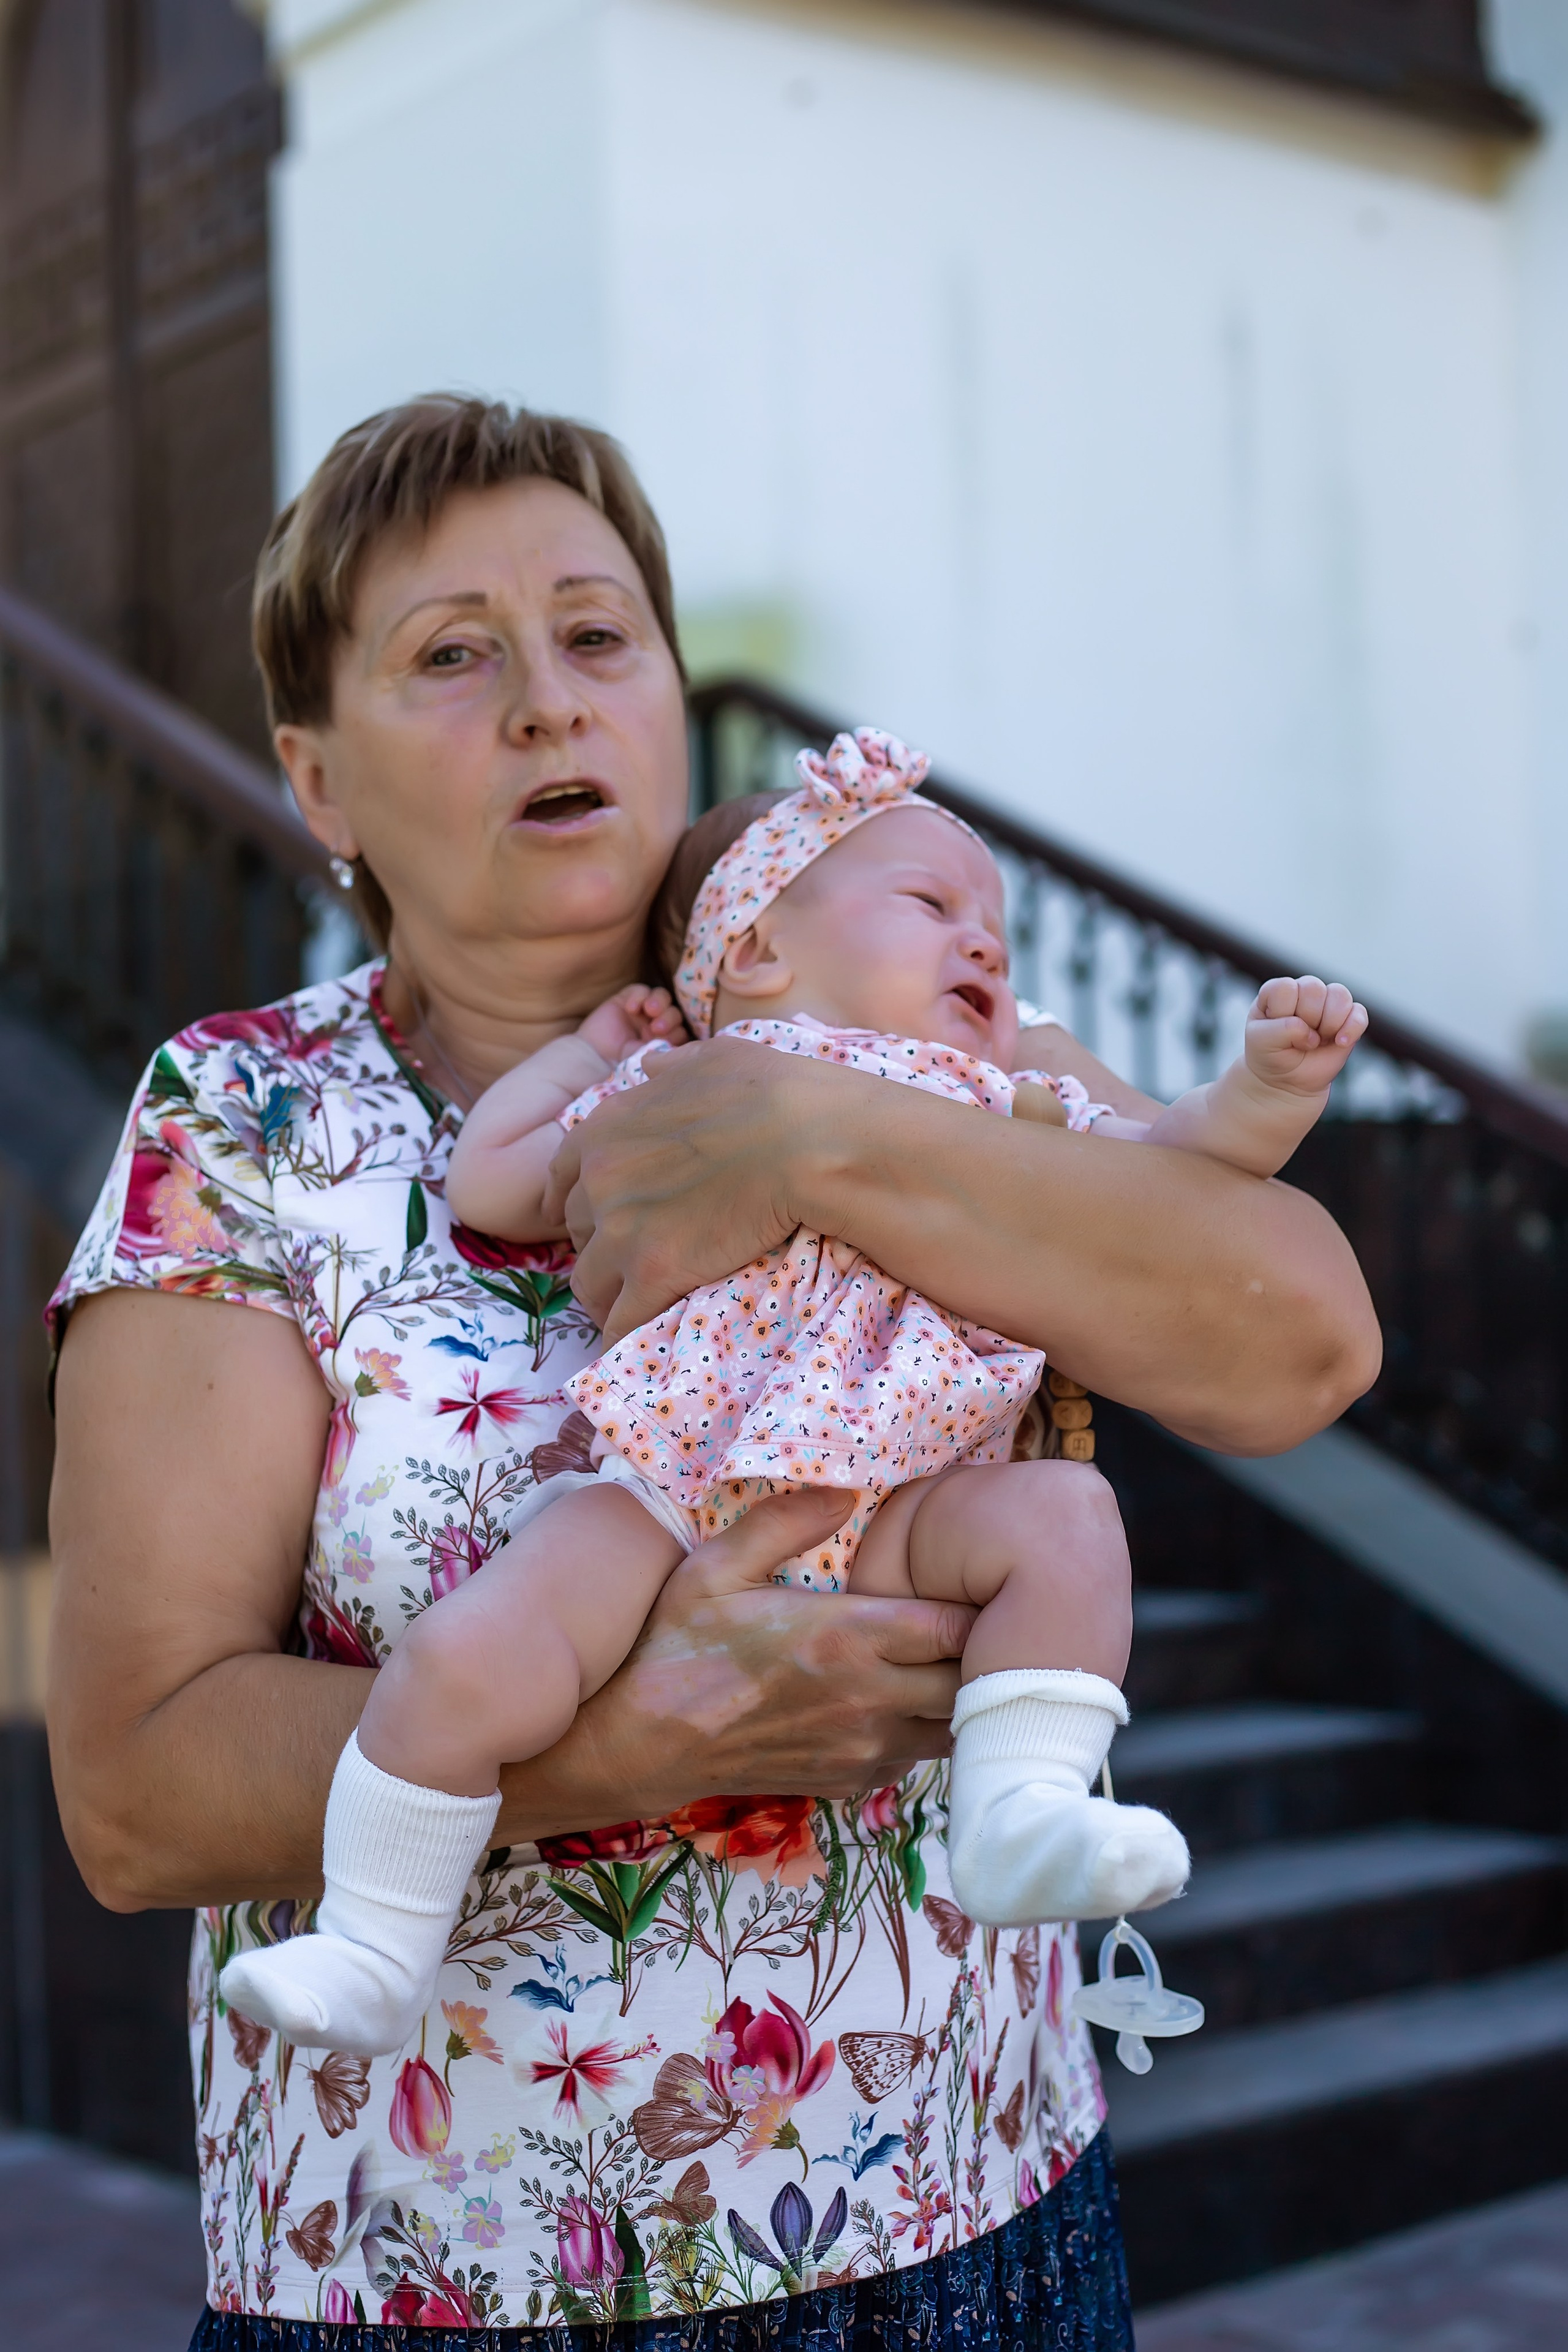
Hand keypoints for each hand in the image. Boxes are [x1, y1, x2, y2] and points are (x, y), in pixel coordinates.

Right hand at [496, 1487, 974, 1840]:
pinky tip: (895, 1700)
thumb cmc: (677, 1648)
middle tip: (970, 1621)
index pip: (958, 1627)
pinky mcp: (851, 1782)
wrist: (640, 1744)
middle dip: (981, 1654)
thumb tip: (845, 1491)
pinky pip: (916, 1759)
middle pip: (973, 1683)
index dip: (978, 1606)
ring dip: (958, 1696)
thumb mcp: (715, 1567)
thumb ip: (783, 1522)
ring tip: (937, 1660)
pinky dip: (921, 1731)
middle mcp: (869, 1700)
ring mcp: (864, 1750)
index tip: (970, 1583)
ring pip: (955, 1728)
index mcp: (847, 1638)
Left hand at [542, 1033, 813, 1339]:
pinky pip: (619, 1322)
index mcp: (607, 1127)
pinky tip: (640, 1341)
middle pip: (575, 1231)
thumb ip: (671, 1069)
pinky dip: (626, 1335)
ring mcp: (621, 1228)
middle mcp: (600, 1178)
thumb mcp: (712, 1059)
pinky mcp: (652, 1271)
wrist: (806, 1138)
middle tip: (631, 1261)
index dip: (574, 1201)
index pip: (563, 1175)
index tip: (590, 1221)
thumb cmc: (771, 1092)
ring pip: (588, 1283)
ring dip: (608, 1297)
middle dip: (598, 1247)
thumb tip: (651, 1067)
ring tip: (634, 1309)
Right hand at [577, 984, 687, 1066]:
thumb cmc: (618, 1067)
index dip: (678, 1034)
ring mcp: (642, 1011)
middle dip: (670, 1019)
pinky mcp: (627, 1000)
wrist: (592, 1060)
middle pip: (674, 1013)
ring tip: (650, 1011)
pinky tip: (631, 1008)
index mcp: (664, 1042)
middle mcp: (655, 1025)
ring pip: (662, 997)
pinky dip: (640, 996)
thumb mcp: (645, 1062)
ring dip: (660, 1002)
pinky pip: (641, 990)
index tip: (668, 1042)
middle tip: (657, 1028)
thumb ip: (663, 1053)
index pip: (681, 1031)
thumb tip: (682, 1049)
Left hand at [1245, 975, 1368, 1096]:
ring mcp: (1328, 1003)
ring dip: (1328, 1024)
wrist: (1287, 1081)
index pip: (1286, 987)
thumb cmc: (1270, 1055)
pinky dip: (1352, 1029)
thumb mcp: (1261, 1042)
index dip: (1283, 1012)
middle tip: (1297, 1039)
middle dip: (1306, 1020)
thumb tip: (1310, 1032)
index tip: (1275, 1031)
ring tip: (1316, 1041)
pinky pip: (1359, 1013)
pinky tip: (1339, 1043)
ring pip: (1340, 995)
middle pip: (1314, 989)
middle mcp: (1304, 991)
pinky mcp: (1348, 1019)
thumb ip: (1281, 1030)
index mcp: (1278, 991)